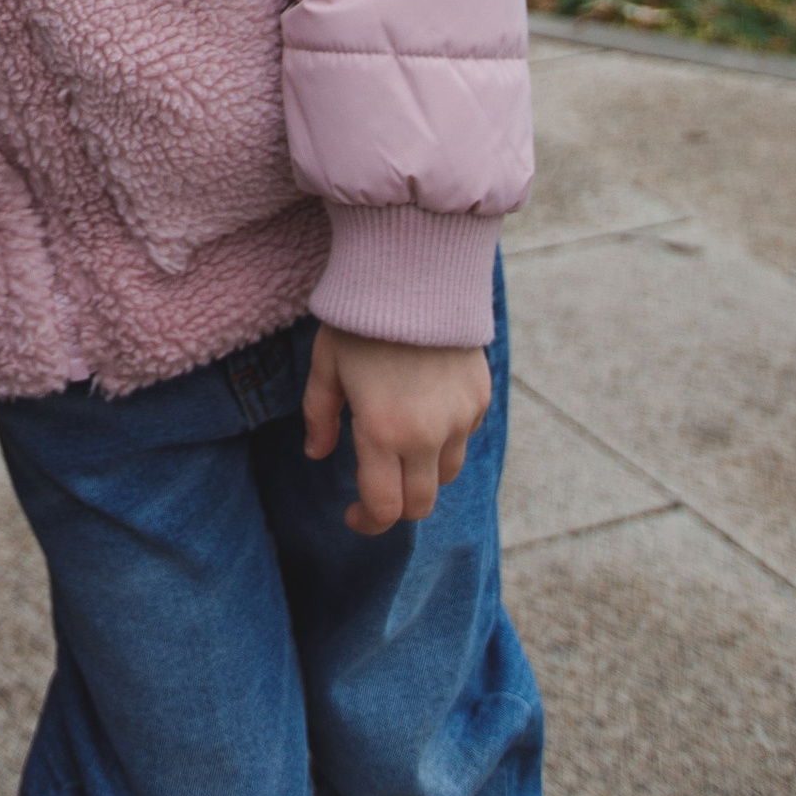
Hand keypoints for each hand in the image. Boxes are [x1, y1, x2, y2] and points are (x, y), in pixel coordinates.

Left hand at [303, 323, 491, 535]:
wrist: (415, 273)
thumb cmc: (360, 319)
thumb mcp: (326, 364)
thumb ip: (319, 415)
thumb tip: (316, 454)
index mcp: (383, 432)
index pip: (384, 507)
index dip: (367, 522)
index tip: (352, 515)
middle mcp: (427, 435)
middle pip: (420, 503)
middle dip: (396, 506)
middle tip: (376, 489)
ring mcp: (459, 419)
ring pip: (445, 474)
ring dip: (422, 473)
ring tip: (399, 444)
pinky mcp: (480, 399)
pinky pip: (463, 437)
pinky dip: (445, 438)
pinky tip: (424, 409)